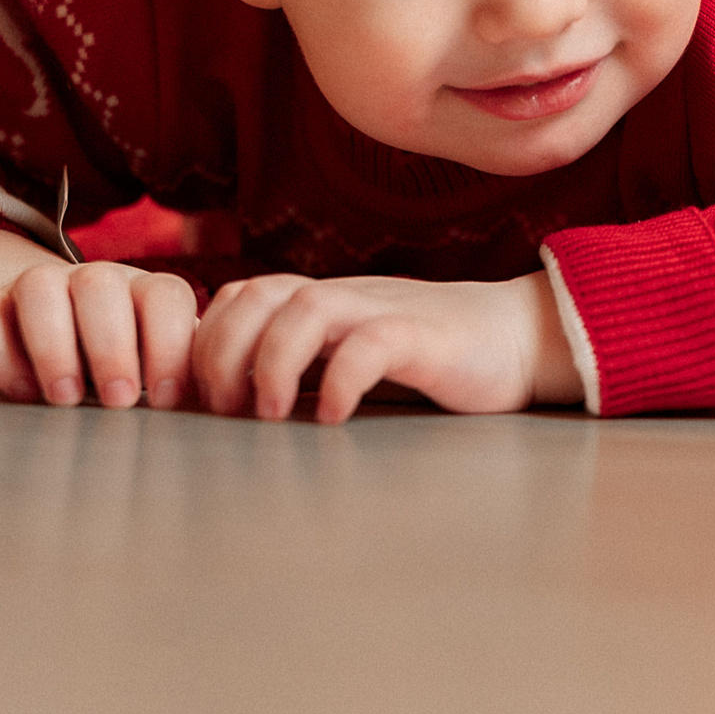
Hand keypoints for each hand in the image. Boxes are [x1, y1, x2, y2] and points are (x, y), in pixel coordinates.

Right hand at [0, 227, 198, 408]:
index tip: (167, 399)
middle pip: (100, 285)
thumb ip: (187, 380)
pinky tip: (23, 393)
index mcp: (143, 293)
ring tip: (66, 399)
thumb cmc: (127, 363)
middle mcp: (93, 281)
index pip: (164, 294)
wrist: (53, 328)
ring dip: (53, 343)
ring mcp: (37, 288)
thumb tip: (227, 404)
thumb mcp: (160, 367)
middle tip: (119, 401)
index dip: (170, 343)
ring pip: (38, 286)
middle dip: (110, 345)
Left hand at [192, 272, 580, 422]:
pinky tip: (335, 417)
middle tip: (225, 412)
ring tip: (271, 415)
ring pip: (305, 309)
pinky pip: (372, 344)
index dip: (205, 344)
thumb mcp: (348, 358)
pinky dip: (343, 380)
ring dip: (274, 362)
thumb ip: (300, 368)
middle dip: (224, 353)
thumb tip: (232, 408)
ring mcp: (381, 310)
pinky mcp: (422, 336)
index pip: (238, 299)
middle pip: (256, 296)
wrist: (513, 338)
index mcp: (318, 301)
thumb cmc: (424, 360)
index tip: (201, 402)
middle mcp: (342, 297)